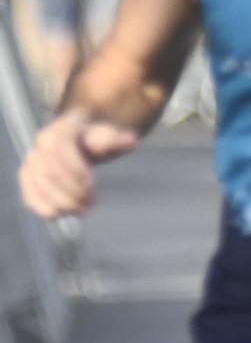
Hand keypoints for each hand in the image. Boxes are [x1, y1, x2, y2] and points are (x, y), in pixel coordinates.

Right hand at [17, 111, 138, 217]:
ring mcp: (31, 161)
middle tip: (91, 203)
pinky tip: (63, 214)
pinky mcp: (27, 178)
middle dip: (70, 191)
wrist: (79, 138)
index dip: (73, 169)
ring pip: (39, 186)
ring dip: (61, 202)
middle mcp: (40, 144)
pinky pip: (30, 196)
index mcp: (61, 128)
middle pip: (49, 171)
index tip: (91, 186)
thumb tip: (130, 141)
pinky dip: (45, 208)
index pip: (59, 148)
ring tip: (82, 209)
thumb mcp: (108, 134)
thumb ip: (116, 139)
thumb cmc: (96, 137)